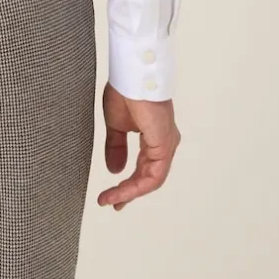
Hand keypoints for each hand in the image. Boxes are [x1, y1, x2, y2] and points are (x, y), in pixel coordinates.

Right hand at [98, 81, 180, 210]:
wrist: (131, 76)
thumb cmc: (125, 92)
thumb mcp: (116, 125)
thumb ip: (116, 147)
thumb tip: (115, 170)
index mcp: (155, 136)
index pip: (145, 167)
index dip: (128, 184)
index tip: (111, 196)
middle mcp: (165, 143)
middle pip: (149, 177)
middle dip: (129, 192)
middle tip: (112, 202)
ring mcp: (166, 145)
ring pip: (151, 180)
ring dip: (129, 192)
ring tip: (111, 200)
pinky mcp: (164, 147)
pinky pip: (152, 177)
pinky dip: (135, 187)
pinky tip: (120, 191)